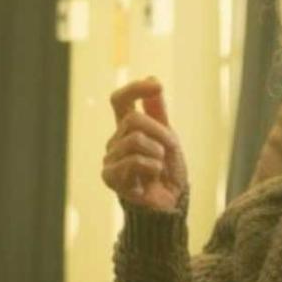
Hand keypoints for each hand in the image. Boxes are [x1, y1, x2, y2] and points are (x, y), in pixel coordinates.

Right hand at [102, 77, 187, 210]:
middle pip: (133, 118)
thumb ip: (158, 112)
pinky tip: (151, 178)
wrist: (171, 203)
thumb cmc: (169, 172)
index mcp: (127, 129)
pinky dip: (151, 167)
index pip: (120, 100)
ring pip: (134, 138)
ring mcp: (110, 158)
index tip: (157, 85)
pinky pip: (134, 160)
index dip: (135, 89)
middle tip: (167, 151)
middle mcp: (115, 140)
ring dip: (157, 152)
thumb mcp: (168, 137)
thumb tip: (152, 78)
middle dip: (159, 132)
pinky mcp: (110, 177)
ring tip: (159, 167)